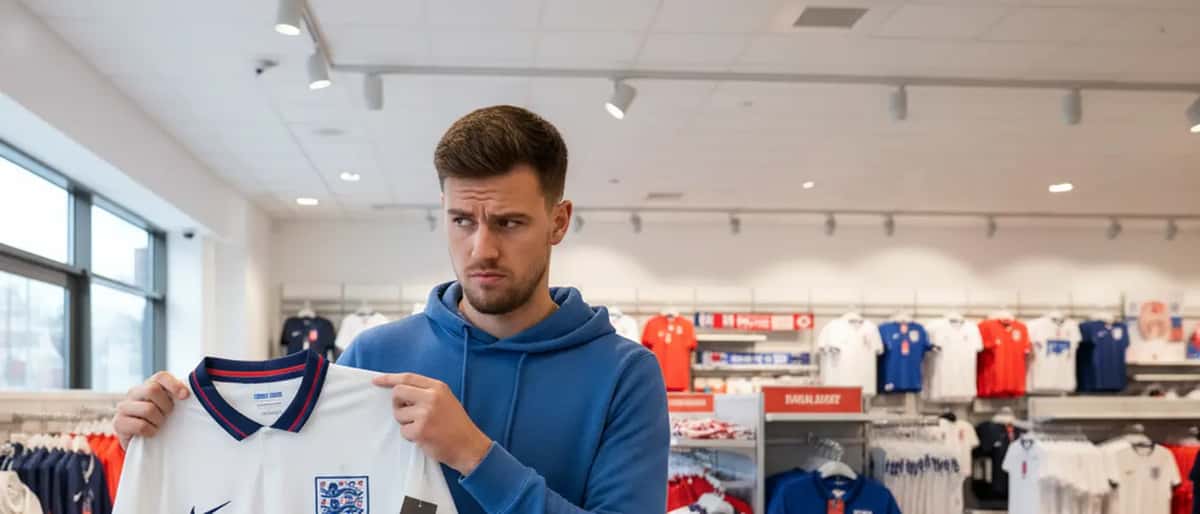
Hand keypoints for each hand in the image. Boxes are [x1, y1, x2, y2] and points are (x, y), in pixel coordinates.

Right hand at [113, 371, 189, 448]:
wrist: (143, 444)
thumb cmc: (160, 421)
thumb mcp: (170, 407)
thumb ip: (178, 396)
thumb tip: (190, 392)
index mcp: (149, 385)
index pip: (160, 376)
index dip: (174, 385)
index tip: (185, 396)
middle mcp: (134, 392)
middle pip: (152, 390)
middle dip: (166, 406)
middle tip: (167, 415)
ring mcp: (123, 407)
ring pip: (148, 409)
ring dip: (158, 421)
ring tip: (158, 425)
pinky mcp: (118, 422)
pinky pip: (140, 426)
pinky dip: (151, 432)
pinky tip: (151, 433)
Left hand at [372, 373, 491, 474]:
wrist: (469, 446)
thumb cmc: (456, 425)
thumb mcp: (446, 400)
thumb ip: (426, 393)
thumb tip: (400, 393)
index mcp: (438, 387)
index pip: (408, 377)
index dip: (389, 379)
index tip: (376, 381)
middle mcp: (431, 397)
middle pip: (398, 393)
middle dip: (397, 404)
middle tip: (408, 413)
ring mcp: (425, 414)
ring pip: (398, 414)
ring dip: (406, 423)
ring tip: (423, 427)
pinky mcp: (420, 430)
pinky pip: (403, 431)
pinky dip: (410, 436)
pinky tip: (424, 437)